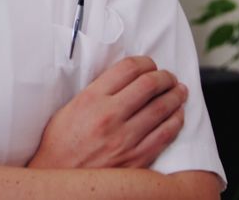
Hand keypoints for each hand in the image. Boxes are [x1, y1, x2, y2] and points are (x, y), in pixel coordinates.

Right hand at [28, 56, 187, 169]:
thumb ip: (94, 93)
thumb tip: (120, 80)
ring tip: (178, 91)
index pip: (127, 69)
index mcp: (90, 99)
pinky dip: (176, 120)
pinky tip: (177, 115)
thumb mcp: (68, 110)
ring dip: (175, 95)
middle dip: (164, 77)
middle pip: (149, 85)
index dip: (144, 62)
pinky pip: (166, 134)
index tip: (149, 64)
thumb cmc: (60, 144)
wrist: (59, 177)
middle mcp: (110, 115)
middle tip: (168, 77)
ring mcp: (125, 137)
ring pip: (162, 108)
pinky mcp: (137, 157)